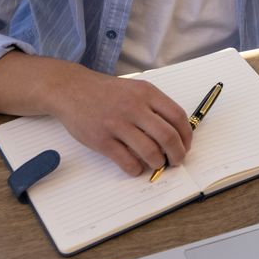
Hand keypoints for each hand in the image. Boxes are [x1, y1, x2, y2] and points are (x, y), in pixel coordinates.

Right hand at [50, 66, 192, 176]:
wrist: (72, 90)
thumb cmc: (107, 92)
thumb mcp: (136, 89)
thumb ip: (155, 106)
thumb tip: (176, 131)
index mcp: (147, 93)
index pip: (177, 116)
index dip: (186, 135)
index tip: (186, 144)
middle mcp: (134, 108)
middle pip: (167, 136)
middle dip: (177, 153)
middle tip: (176, 160)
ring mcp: (117, 124)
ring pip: (149, 151)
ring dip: (158, 162)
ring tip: (157, 164)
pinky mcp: (102, 140)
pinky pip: (126, 161)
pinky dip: (136, 169)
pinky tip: (137, 168)